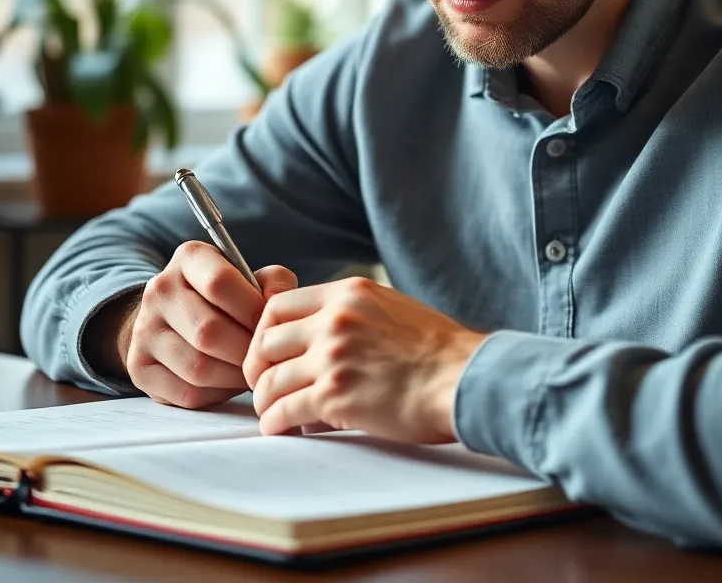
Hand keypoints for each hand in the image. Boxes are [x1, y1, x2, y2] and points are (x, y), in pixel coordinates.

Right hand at [120, 241, 296, 408]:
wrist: (175, 317)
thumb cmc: (226, 298)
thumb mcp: (250, 277)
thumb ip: (274, 283)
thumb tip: (277, 303)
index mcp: (188, 258)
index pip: (219, 283)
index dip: (252, 309)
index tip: (268, 324)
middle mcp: (159, 290)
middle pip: (208, 331)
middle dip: (245, 350)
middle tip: (263, 357)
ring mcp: (144, 330)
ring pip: (198, 368)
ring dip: (234, 376)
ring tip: (250, 370)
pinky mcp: (140, 368)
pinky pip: (186, 393)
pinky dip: (216, 394)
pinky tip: (228, 382)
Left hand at [243, 277, 485, 443]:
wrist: (463, 378)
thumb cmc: (436, 351)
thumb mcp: (390, 308)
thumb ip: (351, 314)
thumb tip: (319, 336)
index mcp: (348, 293)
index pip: (278, 304)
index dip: (264, 331)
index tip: (269, 352)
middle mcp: (334, 319)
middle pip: (265, 340)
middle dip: (258, 366)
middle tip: (265, 384)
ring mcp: (332, 355)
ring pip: (269, 379)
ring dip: (265, 400)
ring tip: (274, 412)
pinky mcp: (335, 394)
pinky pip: (283, 410)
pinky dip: (275, 423)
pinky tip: (282, 428)